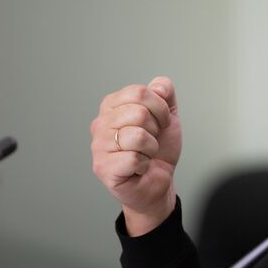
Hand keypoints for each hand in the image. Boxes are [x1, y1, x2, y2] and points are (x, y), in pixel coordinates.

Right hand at [90, 77, 181, 235]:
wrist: (159, 181)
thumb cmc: (159, 149)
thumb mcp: (169, 116)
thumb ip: (165, 93)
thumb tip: (157, 86)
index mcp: (112, 105)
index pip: (139, 92)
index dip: (159, 107)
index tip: (160, 122)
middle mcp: (100, 123)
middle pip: (139, 113)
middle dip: (156, 129)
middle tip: (151, 140)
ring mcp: (98, 146)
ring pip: (137, 135)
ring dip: (151, 148)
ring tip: (144, 154)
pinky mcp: (103, 168)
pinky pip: (133, 158)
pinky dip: (145, 164)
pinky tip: (139, 167)